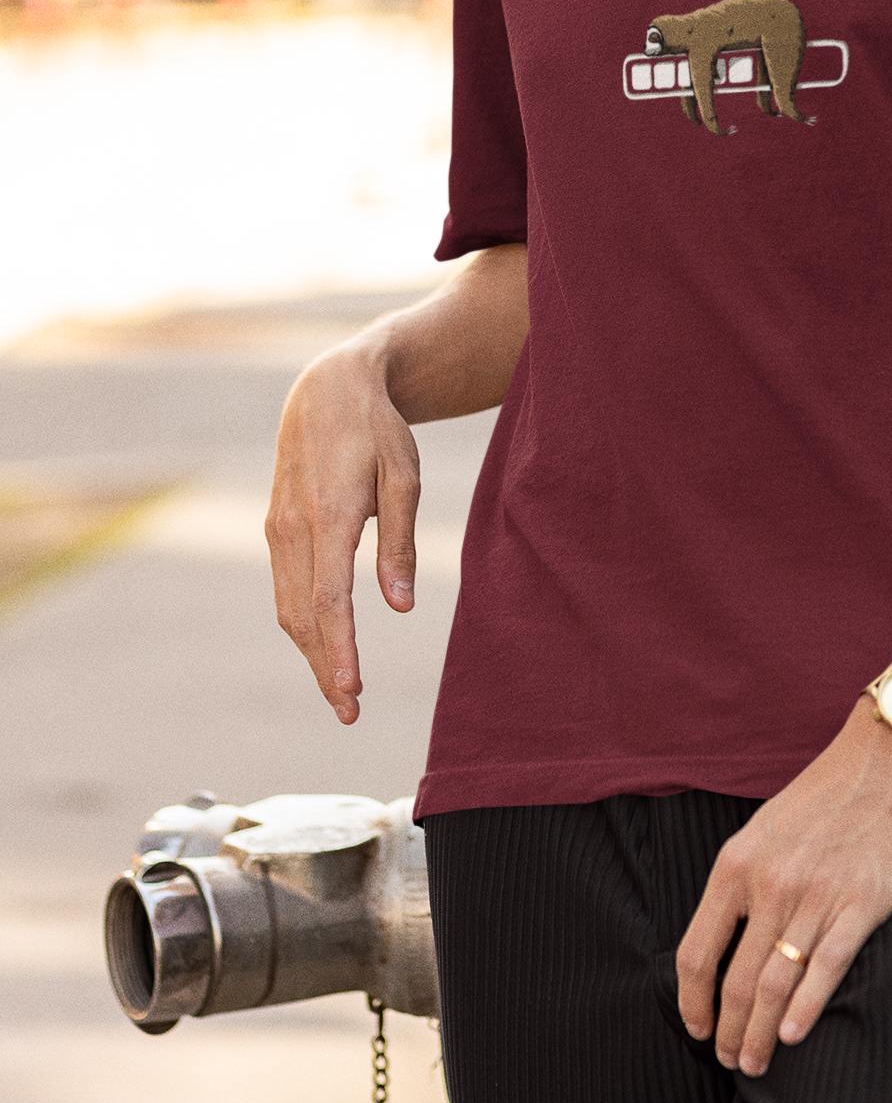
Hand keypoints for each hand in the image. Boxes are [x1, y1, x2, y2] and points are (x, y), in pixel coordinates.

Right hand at [265, 340, 420, 723]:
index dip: (339, 650)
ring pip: (289, 608)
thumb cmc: (377, 431)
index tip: (351, 690)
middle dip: (325, 667)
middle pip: (304, 617)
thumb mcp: (404, 476)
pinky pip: (285, 589)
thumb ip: (401, 543)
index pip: (330, 600)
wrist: (328, 390)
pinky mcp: (275, 529)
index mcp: (328, 515)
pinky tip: (323, 646)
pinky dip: (302, 624)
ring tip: (340, 691)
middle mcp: (292, 529)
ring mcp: (277, 530)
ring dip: (311, 653)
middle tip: (350, 712)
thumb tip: (401, 607)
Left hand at [675, 696, 891, 1075]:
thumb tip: (725, 937)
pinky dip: (807, 1010)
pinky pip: (826, 968)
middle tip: (733, 1062)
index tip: (698, 1029)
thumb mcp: (768, 827)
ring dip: (762, 1035)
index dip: (693, 1001)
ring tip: (757, 1064)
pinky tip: (795, 1037)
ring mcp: (817, 893)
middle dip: (729, 1032)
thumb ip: (746, 878)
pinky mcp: (864, 901)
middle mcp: (771, 882)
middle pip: (736, 981)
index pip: (696, 951)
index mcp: (738, 861)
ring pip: (776, 985)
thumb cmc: (829, 791)